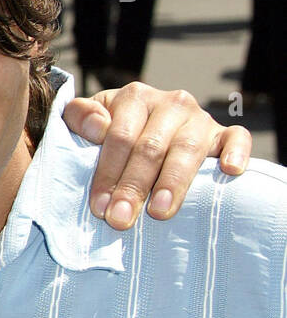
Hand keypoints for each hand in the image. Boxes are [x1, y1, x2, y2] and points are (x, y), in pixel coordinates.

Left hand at [62, 83, 250, 230]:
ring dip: (173, 183)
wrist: (148, 126)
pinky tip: (229, 171)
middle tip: (121, 220)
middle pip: (151, 147)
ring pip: (188, 149)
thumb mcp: (86, 121)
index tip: (100, 206)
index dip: (107, 172)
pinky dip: (236, 152)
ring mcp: (200, 118)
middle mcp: (171, 103)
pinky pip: (237, 138)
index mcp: (135, 97)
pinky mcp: (225, 133)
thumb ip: (80, 117)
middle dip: (134, 186)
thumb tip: (96, 127)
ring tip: (159, 212)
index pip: (120, 137)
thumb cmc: (112, 132)